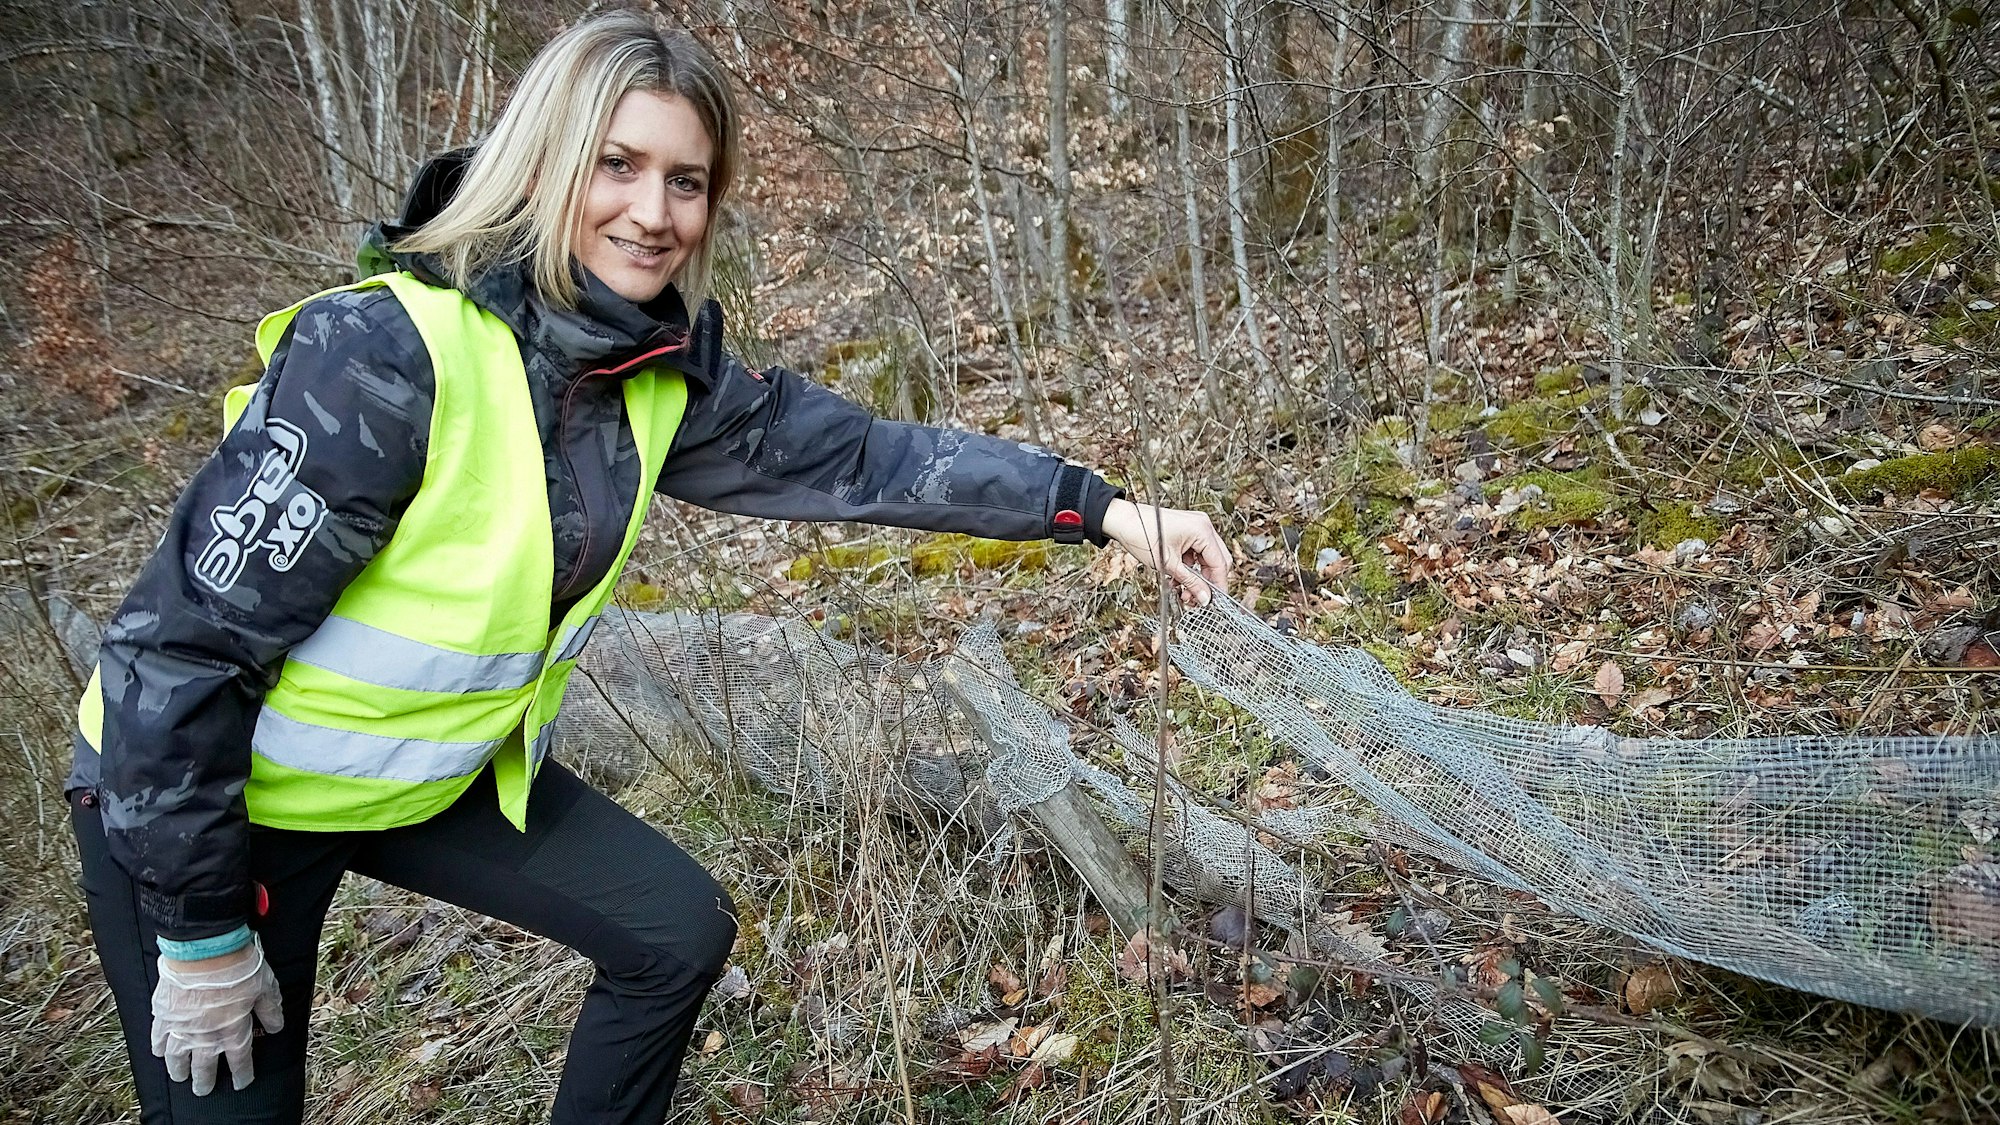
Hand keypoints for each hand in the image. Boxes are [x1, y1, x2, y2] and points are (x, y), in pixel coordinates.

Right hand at [151, 934, 284, 1095]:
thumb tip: (276, 1027)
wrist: (205, 950)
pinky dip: (158, 1048)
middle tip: (203, 1089)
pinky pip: (157, 1039)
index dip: (241, 1074)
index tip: (241, 1083)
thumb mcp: (266, 987)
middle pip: (204, 1067)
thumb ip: (270, 1010)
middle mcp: (206, 1036)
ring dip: (179, 1071)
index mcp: (233, 1031)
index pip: (239, 1061)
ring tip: (180, 1077)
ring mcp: (181, 1028)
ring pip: (177, 1059)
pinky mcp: (163, 1015)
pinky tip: (160, 1053)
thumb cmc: (238, 967)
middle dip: (205, 1081)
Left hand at [1101, 498, 1230, 606]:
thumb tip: (1205, 597)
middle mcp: (1203, 526)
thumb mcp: (1168, 565)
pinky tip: (1178, 579)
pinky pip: (1195, 553)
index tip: (1214, 601)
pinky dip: (1189, 567)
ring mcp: (1195, 527)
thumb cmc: (1141, 534)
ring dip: (1196, 577)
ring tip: (1183, 591)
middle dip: (1207, 582)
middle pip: (1216, 561)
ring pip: (1205, 559)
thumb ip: (1190, 583)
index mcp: (1202, 530)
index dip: (1218, 585)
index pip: (1220, 563)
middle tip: (1197, 598)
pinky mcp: (1187, 530)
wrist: (1122, 521)